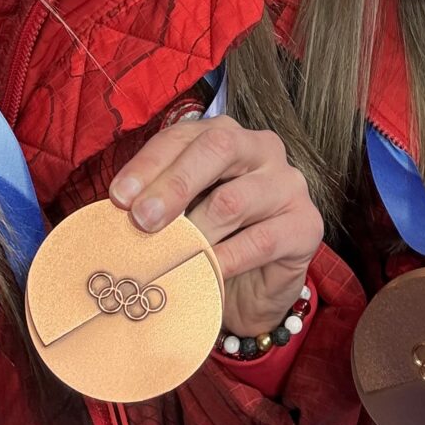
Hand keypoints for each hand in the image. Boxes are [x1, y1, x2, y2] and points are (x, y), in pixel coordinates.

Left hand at [109, 118, 321, 336]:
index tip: (119, 197)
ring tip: (169, 253)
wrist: (252, 289)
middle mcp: (262, 149)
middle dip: (173, 184)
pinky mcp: (306, 225)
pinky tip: (203, 271)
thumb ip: (157, 200)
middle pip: (217, 149)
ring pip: (234, 199)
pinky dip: (224, 259)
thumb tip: (120, 204)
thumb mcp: (181, 213)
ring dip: (194, 230)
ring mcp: (288, 185)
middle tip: (142, 219)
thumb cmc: (212, 240)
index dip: (149, 164)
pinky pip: (260, 241)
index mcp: (226, 135)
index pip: (184, 136)